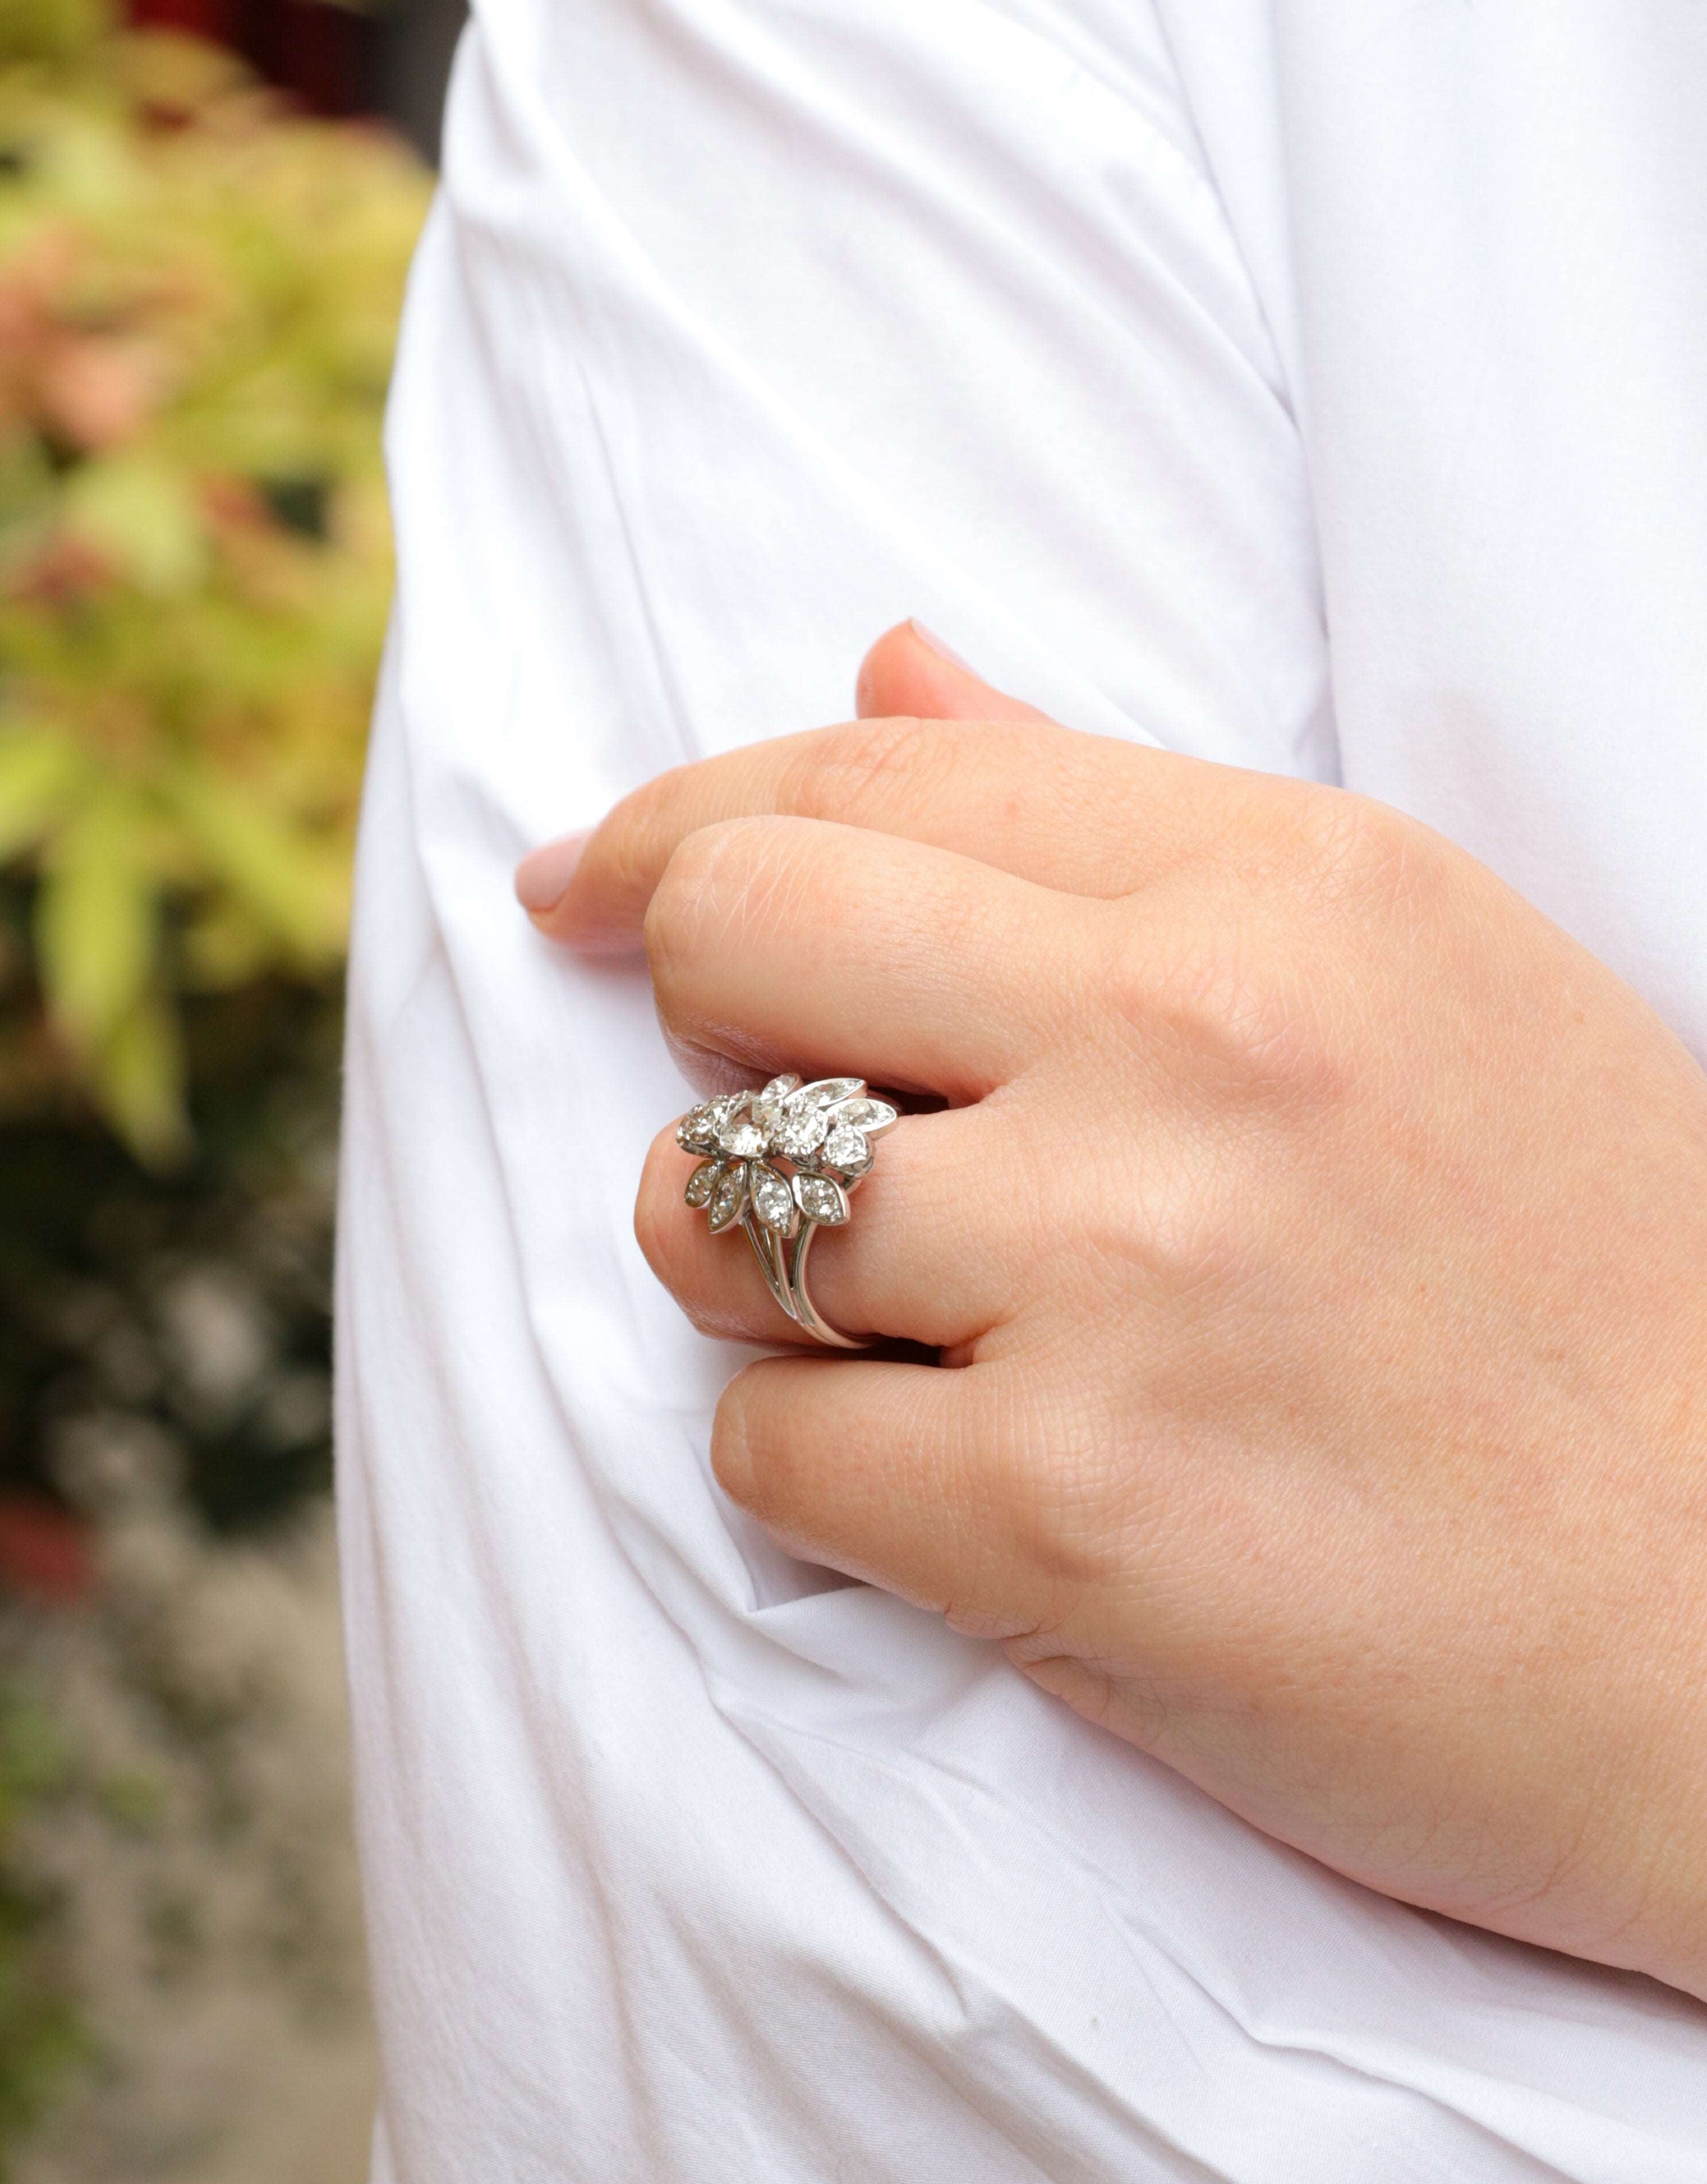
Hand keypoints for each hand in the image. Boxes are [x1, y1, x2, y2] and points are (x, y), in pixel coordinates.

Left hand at [518, 624, 1706, 1997]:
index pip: (865, 775)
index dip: (675, 825)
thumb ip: (1122, 827)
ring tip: (912, 1331)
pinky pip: (758, 1446)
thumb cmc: (1598, 1308)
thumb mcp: (1419, 987)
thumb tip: (883, 671)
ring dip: (746, 1272)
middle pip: (736, 938)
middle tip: (778, 1121)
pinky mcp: (1062, 1512)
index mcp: (1291, 885)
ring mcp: (1122, 1276)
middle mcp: (1198, 1041)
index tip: (584, 886)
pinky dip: (818, 1475)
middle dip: (699, 1027)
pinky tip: (964, 1494)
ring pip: (703, 1210)